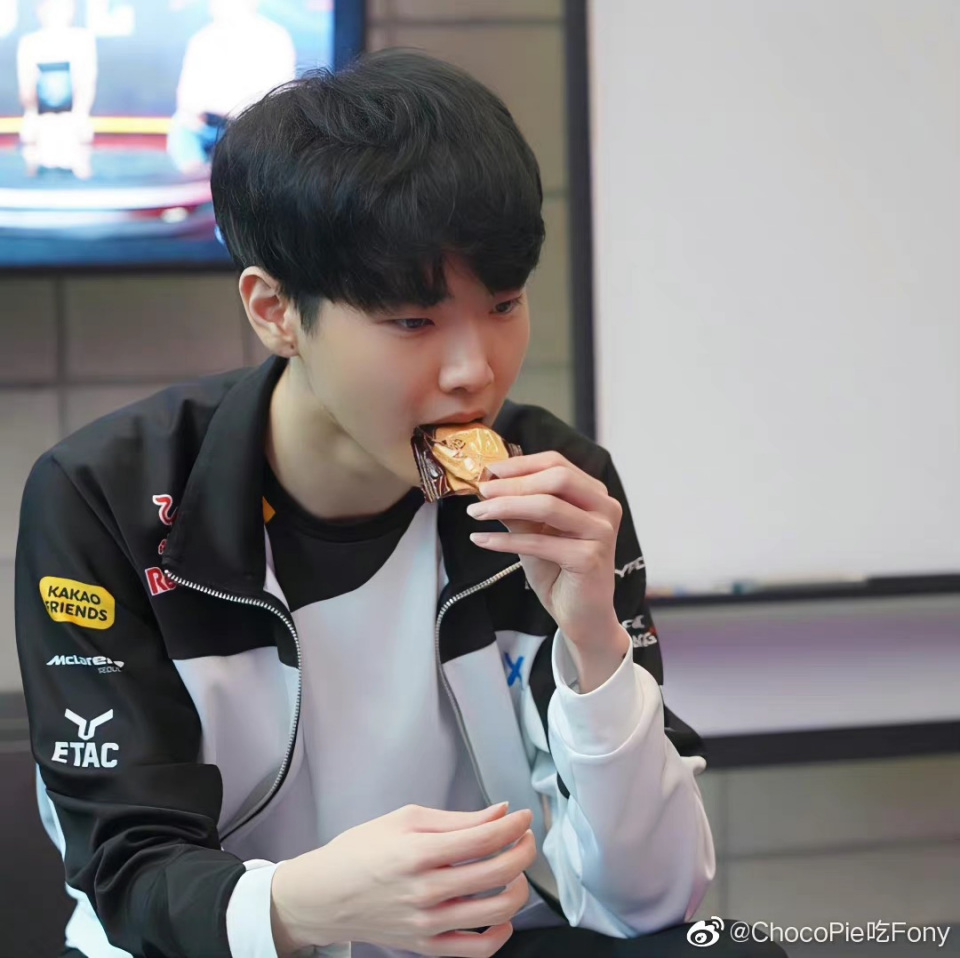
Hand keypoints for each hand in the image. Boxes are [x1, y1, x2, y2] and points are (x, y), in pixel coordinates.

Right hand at [271, 802, 535, 956]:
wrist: (324, 895)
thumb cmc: (360, 851)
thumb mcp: (405, 820)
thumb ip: (456, 819)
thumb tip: (499, 813)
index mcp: (419, 852)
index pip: (484, 838)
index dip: (513, 826)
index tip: (525, 817)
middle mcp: (426, 891)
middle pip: (497, 872)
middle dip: (524, 850)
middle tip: (525, 838)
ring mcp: (428, 923)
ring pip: (497, 911)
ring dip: (519, 887)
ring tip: (514, 871)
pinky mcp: (427, 946)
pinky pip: (477, 950)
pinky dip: (501, 933)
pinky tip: (502, 913)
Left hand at [467, 452, 622, 652]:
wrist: (581, 615)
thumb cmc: (560, 571)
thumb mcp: (535, 532)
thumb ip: (519, 508)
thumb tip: (489, 486)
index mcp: (595, 494)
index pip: (558, 463)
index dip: (521, 464)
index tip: (489, 471)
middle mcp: (605, 508)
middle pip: (558, 478)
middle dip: (513, 483)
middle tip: (482, 491)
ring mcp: (601, 533)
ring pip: (548, 506)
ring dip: (505, 506)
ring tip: (475, 512)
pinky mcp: (589, 558)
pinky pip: (540, 542)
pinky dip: (506, 540)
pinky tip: (482, 539)